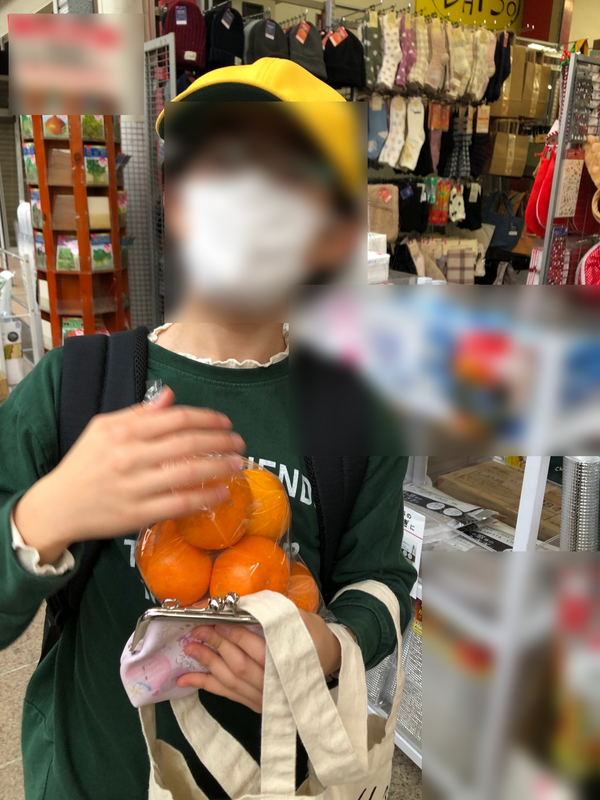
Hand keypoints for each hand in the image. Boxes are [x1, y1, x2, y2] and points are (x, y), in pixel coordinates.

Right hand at [14, 387, 244, 564]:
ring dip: (219, 468)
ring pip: (187, 474)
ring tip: (237, 465)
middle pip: (187, 444)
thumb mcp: (102, 428)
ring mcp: (133, 487)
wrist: (57, 506)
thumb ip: (138, 413)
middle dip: (220, 442)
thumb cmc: (83, 464)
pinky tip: (222, 493)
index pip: (175, 419)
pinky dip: (205, 498)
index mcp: (122, 431)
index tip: (225, 422)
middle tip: (239, 442)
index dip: (206, 419)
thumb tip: (170, 395)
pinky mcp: (136, 514)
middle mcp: (129, 457)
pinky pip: (179, 505)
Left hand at [177, 611, 343, 713]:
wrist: (331, 665)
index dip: (234, 635)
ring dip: (207, 664)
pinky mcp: (255, 704)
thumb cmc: (316, 638)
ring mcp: (263, 697)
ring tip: (190, 647)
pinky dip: (204, 686)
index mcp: (288, 661)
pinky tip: (184, 681)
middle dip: (216, 645)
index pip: (255, 649)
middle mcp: (274, 684)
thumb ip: (278, 614)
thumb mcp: (303, 620)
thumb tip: (248, 604)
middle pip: (239, 665)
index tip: (218, 621)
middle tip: (198, 629)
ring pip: (230, 680)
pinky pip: (226, 694)